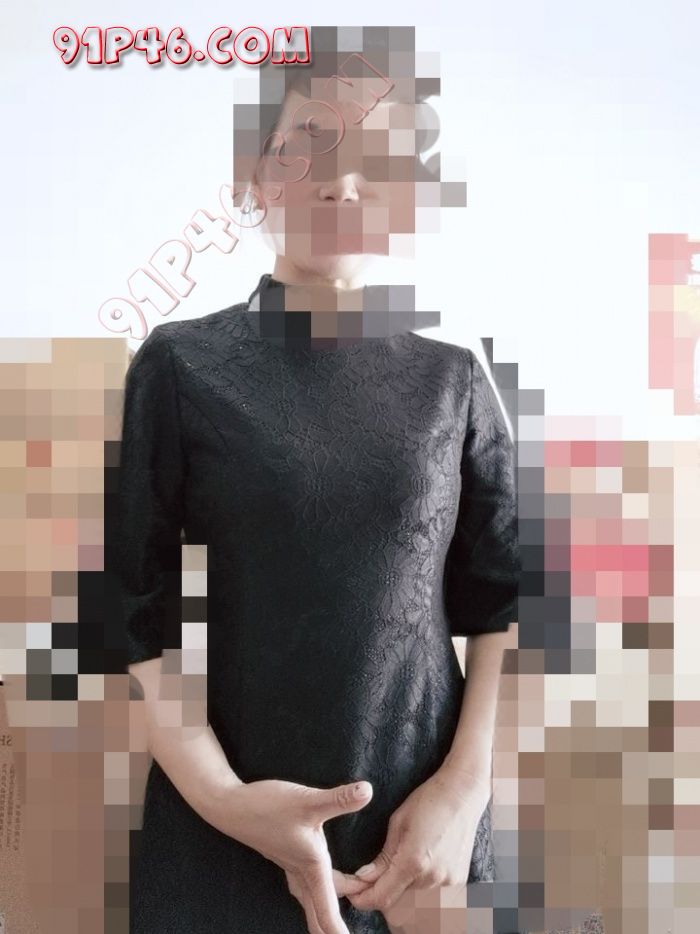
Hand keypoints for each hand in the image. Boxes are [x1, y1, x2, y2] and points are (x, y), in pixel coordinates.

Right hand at [204, 776, 373, 933]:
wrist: (232, 806)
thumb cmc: (268, 806)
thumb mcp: (307, 801)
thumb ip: (339, 799)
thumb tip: (369, 790)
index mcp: (312, 867)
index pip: (328, 913)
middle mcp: (302, 872)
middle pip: (323, 911)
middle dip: (336, 926)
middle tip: (356, 926)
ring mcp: (291, 866)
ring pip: (313, 899)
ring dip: (327, 911)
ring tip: (342, 917)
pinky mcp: (285, 856)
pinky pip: (306, 887)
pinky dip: (318, 894)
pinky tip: (320, 885)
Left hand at [345, 766, 491, 919]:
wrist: (463, 794)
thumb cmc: (428, 801)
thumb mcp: (397, 823)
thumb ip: (382, 857)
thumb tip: (364, 877)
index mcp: (413, 862)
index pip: (381, 897)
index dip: (363, 899)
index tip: (353, 893)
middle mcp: (432, 879)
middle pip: (398, 908)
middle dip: (382, 898)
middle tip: (372, 883)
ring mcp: (448, 883)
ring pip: (415, 905)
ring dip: (401, 898)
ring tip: (395, 876)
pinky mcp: (459, 882)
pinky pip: (433, 899)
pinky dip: (420, 895)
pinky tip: (415, 875)